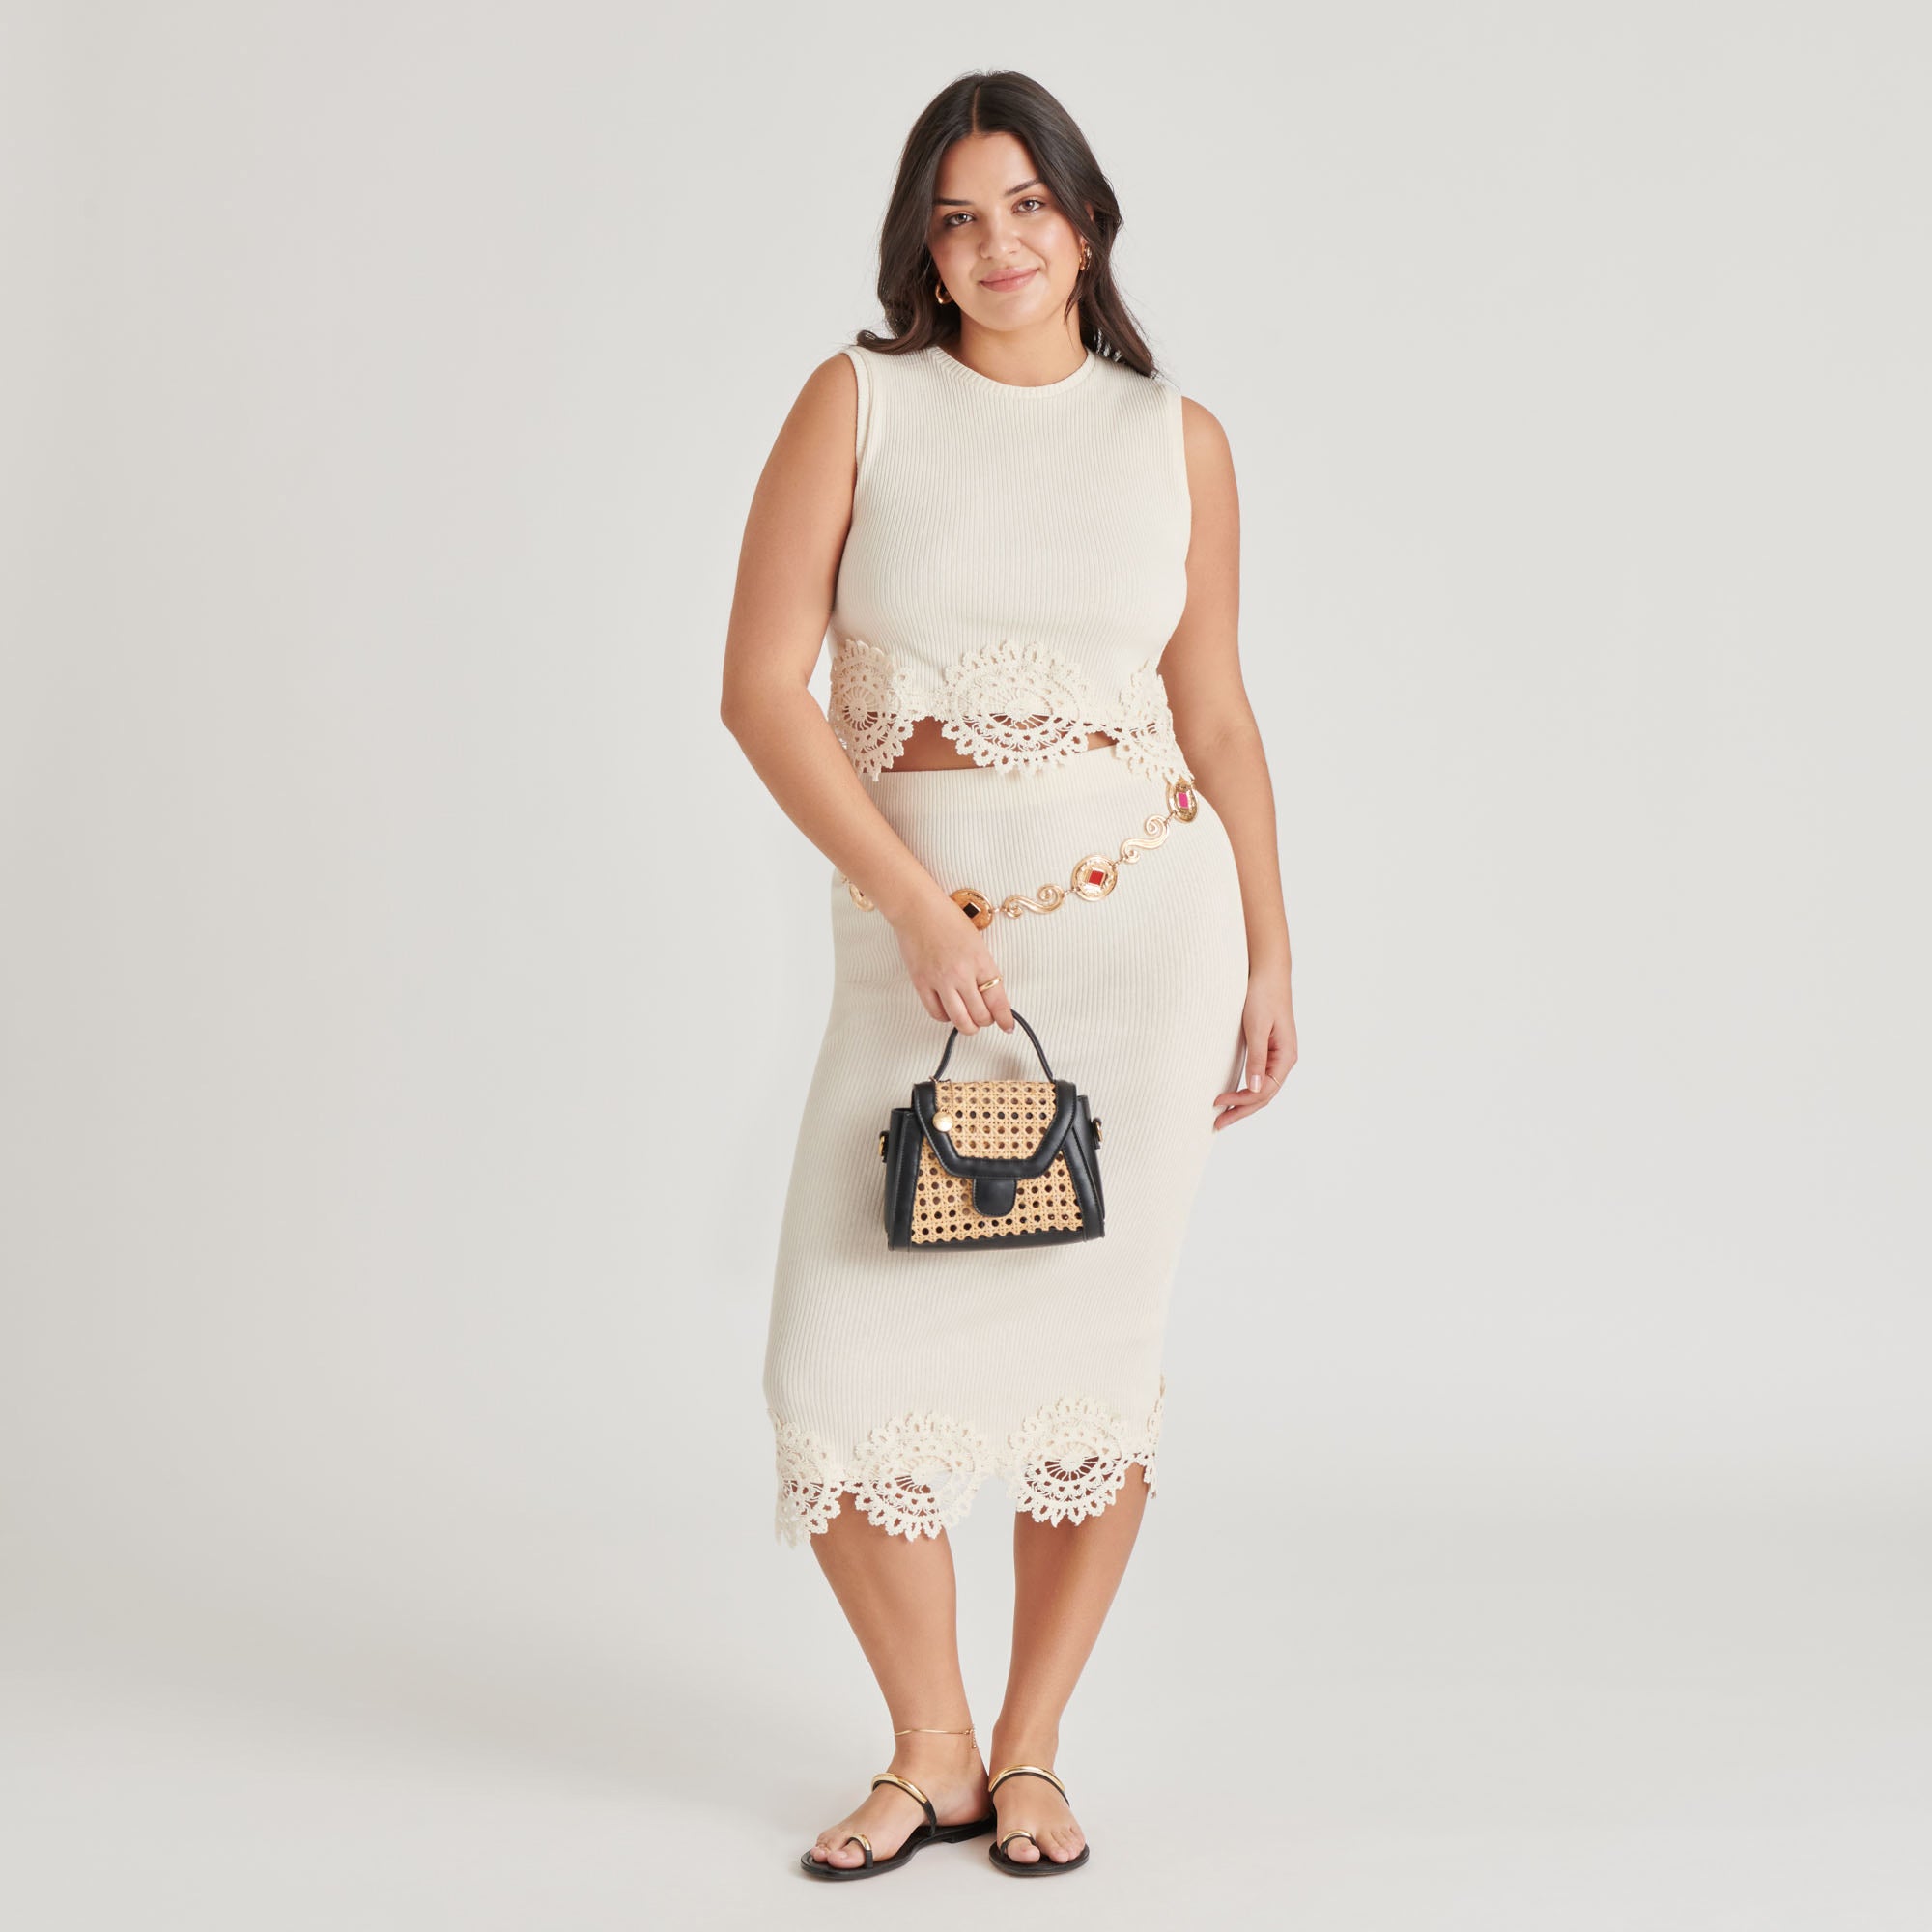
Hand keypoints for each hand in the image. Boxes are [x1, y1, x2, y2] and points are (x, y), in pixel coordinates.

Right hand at [889, 890, 1015, 1033]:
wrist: (917, 909)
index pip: (998, 1000)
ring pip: (959, 1020)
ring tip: (968, 1021)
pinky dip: (945, 1017)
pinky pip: (936, 1013)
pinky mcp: (922, 983)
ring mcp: (940, 980)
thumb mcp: (976, 942)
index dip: (1005, 1018)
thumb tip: (988, 993)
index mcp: (980, 961)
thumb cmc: (946, 919)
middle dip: (986, 1021)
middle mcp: (962, 974)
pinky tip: (948, 1010)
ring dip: (967, 1026)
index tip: (1007, 1026)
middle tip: (986, 1019)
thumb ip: (983, 968)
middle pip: (980, 1015)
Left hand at [1213, 964, 1295, 1129]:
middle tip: (1216, 1124)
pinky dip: (1245, 1089)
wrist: (1266, 972)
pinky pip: (1258, 1076)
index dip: (1242, 1102)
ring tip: (1222, 1116)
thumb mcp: (1257, 1027)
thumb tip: (1255, 1089)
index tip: (1218, 1104)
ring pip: (1261, 1088)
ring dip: (1243, 1103)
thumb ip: (1256, 1058)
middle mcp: (1284, 1059)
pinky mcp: (1266, 1049)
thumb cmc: (1263, 996)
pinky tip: (1232, 1094)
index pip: (1265, 1092)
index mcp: (1286, 1056)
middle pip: (1264, 1095)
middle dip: (1241, 1111)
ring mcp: (1276, 1055)